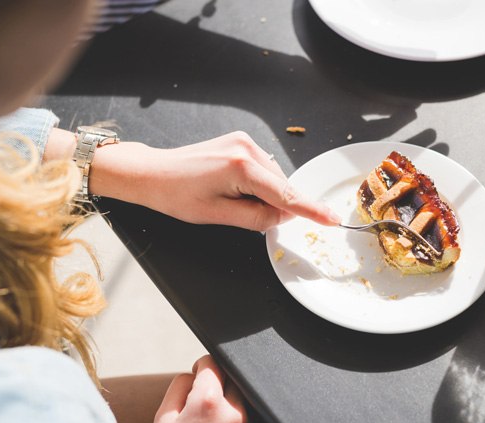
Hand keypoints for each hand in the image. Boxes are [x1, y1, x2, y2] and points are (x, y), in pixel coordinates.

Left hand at [90, 131, 340, 230]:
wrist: (152, 173)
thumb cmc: (176, 196)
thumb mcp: (217, 216)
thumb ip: (257, 217)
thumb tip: (284, 217)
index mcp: (241, 167)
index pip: (285, 195)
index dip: (310, 210)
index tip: (332, 219)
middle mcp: (247, 148)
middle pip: (280, 186)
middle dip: (274, 205)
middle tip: (244, 215)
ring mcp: (244, 141)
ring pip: (273, 178)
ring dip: (264, 195)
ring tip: (229, 199)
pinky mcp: (240, 142)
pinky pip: (263, 169)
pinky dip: (258, 184)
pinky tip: (234, 189)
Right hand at [149, 355, 267, 422]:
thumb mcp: (163, 419)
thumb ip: (180, 385)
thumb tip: (199, 371)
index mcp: (207, 402)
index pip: (213, 363)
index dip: (202, 367)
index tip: (198, 375)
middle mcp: (235, 414)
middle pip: (232, 380)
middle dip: (218, 386)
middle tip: (201, 406)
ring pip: (243, 403)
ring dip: (230, 407)